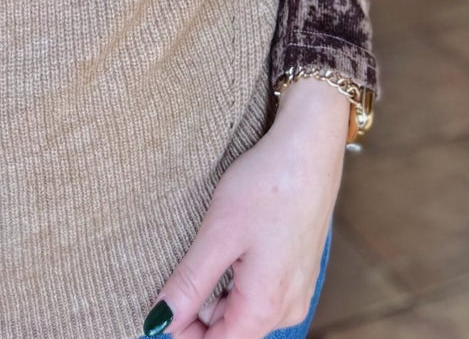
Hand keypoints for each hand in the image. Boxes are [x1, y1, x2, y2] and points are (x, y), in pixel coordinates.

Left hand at [147, 76, 348, 335]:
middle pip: (229, 331)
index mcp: (266, 307)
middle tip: (182, 270)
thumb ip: (188, 285)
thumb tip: (158, 322)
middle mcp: (287, 309)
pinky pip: (261, 292)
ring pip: (244, 312)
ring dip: (217, 292)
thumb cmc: (267, 185)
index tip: (157, 310)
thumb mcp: (218, 234)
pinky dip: (238, 278)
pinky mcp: (299, 271)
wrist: (310, 147)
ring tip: (211, 248)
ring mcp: (298, 291)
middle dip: (198, 312)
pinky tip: (233, 244)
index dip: (181, 332)